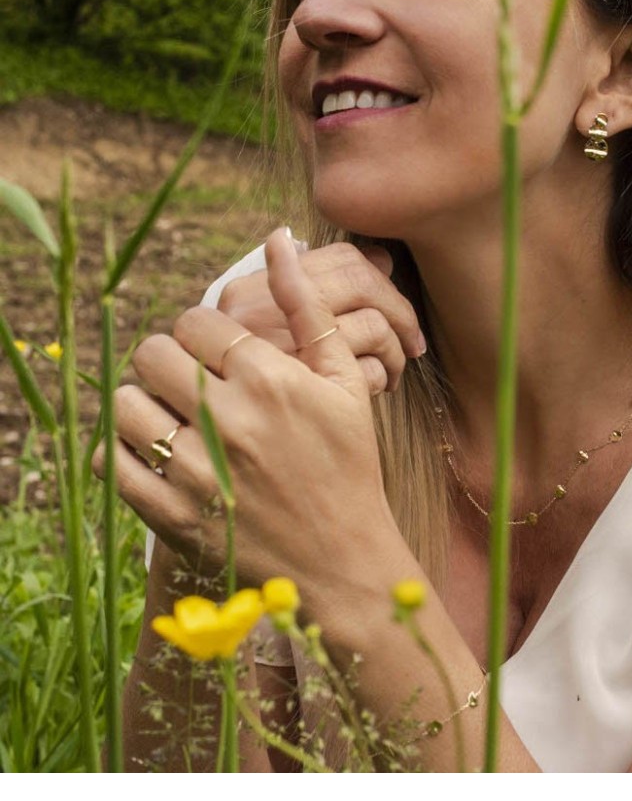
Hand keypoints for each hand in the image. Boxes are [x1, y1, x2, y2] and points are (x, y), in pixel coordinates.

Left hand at [104, 229, 408, 608]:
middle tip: (190, 383)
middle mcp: (230, 419)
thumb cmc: (348, 464)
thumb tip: (279, 238)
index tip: (217, 355)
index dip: (201, 333)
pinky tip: (158, 456)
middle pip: (153, 354)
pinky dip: (125, 452)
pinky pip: (113, 461)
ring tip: (173, 419)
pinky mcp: (172, 514)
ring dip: (143, 405)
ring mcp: (197, 470)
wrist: (342, 563)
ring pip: (126, 404)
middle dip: (167, 362)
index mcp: (270, 378)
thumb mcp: (343, 382)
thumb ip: (309, 307)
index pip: (195, 321)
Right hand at [216, 240, 425, 395]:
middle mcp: (259, 316)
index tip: (388, 298)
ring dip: (395, 350)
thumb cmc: (256, 389)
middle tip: (411, 339)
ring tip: (391, 370)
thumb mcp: (264, 330)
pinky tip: (374, 390)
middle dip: (399, 309)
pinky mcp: (307, 395)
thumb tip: (383, 259)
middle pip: (362, 281)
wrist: (228, 466)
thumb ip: (314, 290)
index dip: (378, 274)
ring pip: (373, 325)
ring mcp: (282, 354)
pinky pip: (368, 370)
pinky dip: (381, 376)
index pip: (340, 257)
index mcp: (248, 291)